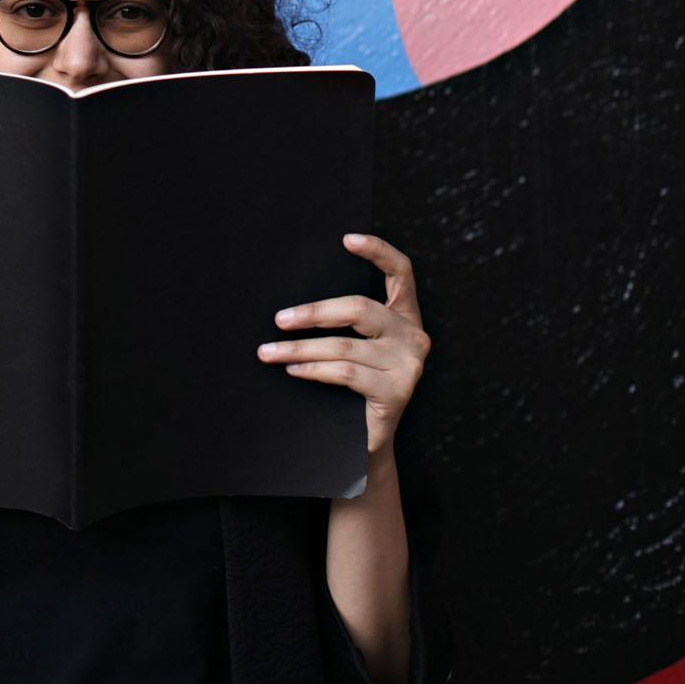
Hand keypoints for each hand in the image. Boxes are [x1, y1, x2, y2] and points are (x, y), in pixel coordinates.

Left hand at [256, 233, 430, 455]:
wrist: (367, 444)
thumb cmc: (354, 388)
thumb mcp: (357, 346)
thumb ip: (345, 322)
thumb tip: (295, 304)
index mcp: (405, 316)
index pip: (401, 272)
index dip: (377, 251)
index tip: (346, 239)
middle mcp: (414, 336)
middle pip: (359, 308)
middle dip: (314, 312)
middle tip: (280, 319)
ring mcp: (409, 364)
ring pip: (344, 345)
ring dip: (300, 347)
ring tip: (270, 351)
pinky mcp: (398, 391)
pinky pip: (346, 372)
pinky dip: (313, 368)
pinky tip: (293, 368)